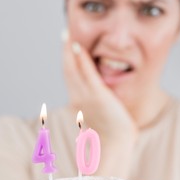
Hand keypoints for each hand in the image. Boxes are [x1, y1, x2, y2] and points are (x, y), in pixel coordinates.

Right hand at [62, 32, 136, 177]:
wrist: (115, 146)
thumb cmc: (110, 136)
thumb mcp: (99, 118)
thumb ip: (95, 106)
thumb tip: (97, 100)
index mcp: (77, 102)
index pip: (70, 76)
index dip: (67, 60)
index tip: (67, 46)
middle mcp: (77, 98)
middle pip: (67, 69)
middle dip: (65, 51)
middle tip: (65, 33)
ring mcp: (86, 96)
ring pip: (73, 69)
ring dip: (69, 50)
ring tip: (68, 35)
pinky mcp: (97, 96)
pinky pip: (87, 73)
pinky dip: (81, 59)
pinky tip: (78, 47)